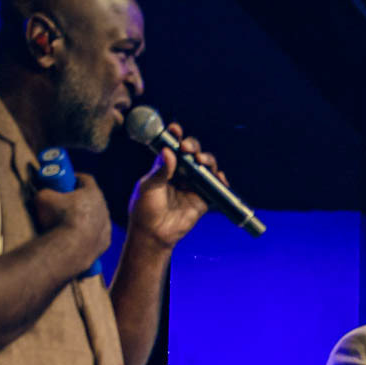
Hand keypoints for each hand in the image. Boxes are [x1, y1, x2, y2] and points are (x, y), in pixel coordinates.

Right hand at [31, 172, 111, 272]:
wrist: (71, 247)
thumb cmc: (59, 218)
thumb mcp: (44, 198)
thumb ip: (45, 192)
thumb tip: (45, 194)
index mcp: (93, 193)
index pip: (87, 179)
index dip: (75, 178)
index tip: (66, 180)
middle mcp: (104, 208)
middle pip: (93, 199)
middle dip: (80, 198)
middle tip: (66, 201)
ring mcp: (106, 226)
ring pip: (97, 217)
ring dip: (86, 217)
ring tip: (70, 221)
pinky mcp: (105, 242)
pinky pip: (97, 234)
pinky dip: (88, 234)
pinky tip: (77, 237)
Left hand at [127, 123, 222, 248]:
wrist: (154, 234)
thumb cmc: (145, 209)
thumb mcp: (148, 186)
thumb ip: (160, 170)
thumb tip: (170, 151)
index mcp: (165, 167)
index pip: (173, 147)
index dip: (176, 136)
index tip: (175, 129)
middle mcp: (181, 174)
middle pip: (192, 153)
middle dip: (193, 146)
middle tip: (188, 148)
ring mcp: (193, 185)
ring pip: (206, 166)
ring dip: (207, 159)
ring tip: (201, 160)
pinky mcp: (203, 199)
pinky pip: (216, 187)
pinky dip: (221, 180)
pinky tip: (220, 177)